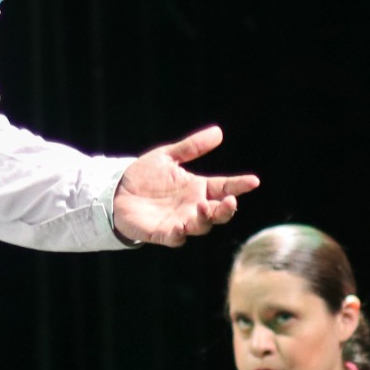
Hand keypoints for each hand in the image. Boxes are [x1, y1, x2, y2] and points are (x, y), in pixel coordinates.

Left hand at [112, 125, 260, 246]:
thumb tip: (218, 132)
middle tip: (230, 201)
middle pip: (219, 212)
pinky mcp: (162, 233)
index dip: (239, 185)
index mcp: (198, 188)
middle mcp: (193, 207)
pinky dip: (180, 235)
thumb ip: (192, 147)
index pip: (224, 187)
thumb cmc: (144, 175)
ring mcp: (180, 221)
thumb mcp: (167, 156)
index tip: (253, 181)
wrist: (116, 191)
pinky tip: (182, 227)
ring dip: (206, 219)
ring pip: (201, 226)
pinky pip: (175, 238)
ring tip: (203, 207)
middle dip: (227, 209)